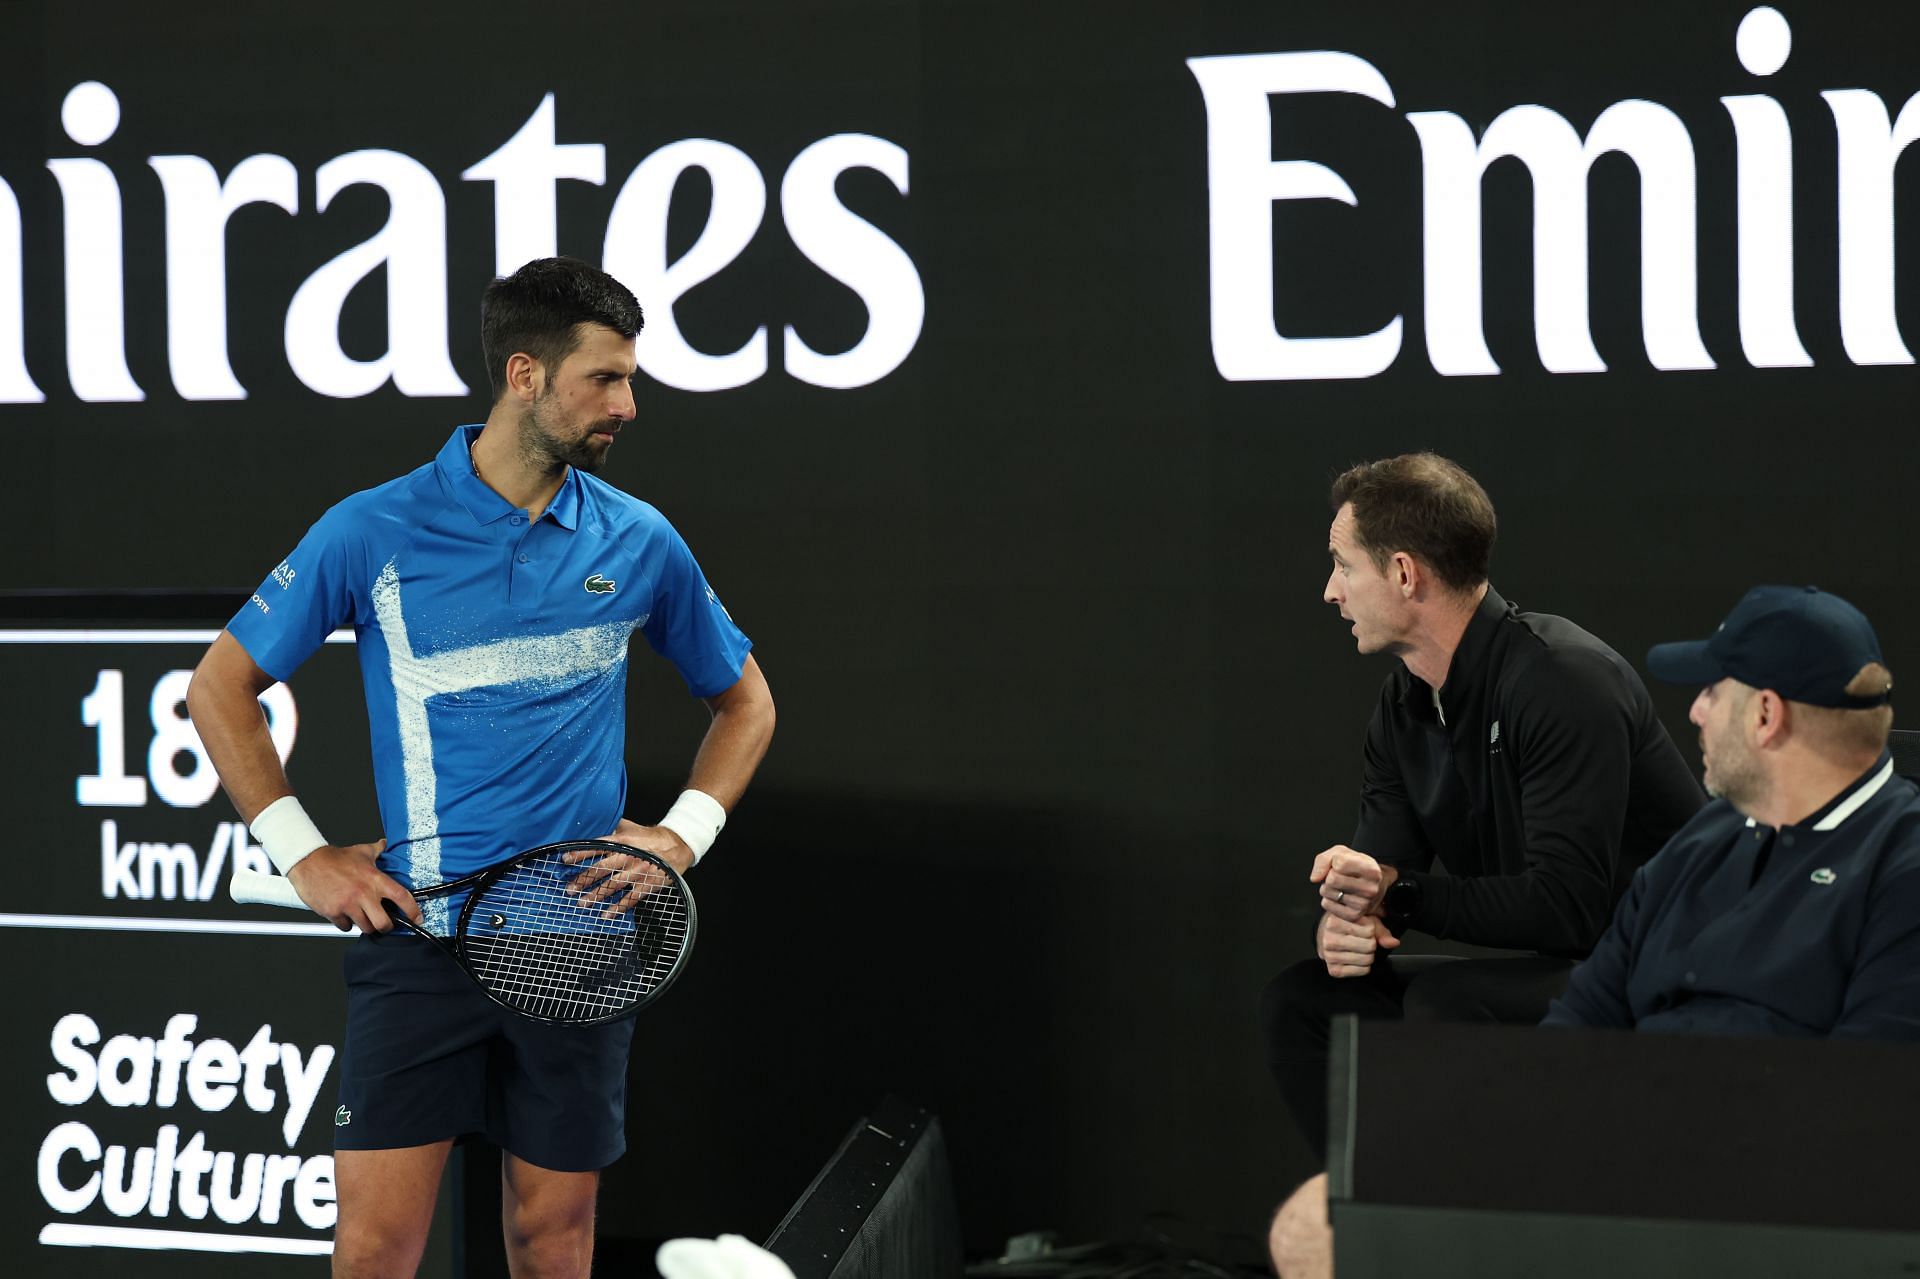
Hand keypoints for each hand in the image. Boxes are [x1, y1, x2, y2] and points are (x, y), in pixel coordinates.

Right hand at [286, 839, 416, 933]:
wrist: (308, 862)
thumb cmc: (335, 858)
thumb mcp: (362, 851)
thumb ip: (377, 850)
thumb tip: (386, 844)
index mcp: (375, 879)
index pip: (401, 897)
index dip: (412, 910)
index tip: (417, 918)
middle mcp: (364, 893)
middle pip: (384, 923)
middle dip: (385, 927)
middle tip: (383, 923)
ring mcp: (348, 904)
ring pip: (365, 927)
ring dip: (365, 924)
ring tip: (361, 915)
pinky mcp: (333, 912)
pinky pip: (345, 927)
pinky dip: (346, 924)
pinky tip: (345, 914)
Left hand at [562, 819, 690, 917]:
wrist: (679, 846)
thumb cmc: (652, 837)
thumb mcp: (632, 828)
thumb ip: (614, 828)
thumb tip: (596, 822)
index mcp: (623, 842)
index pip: (596, 847)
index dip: (580, 853)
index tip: (565, 859)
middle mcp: (628, 856)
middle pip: (601, 869)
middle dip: (583, 879)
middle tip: (569, 889)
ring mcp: (637, 872)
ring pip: (612, 885)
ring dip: (596, 895)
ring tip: (582, 903)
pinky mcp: (647, 884)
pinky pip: (630, 898)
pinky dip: (618, 908)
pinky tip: (606, 915)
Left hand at [1310, 845, 1398, 922]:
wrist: (1368, 885)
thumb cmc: (1353, 866)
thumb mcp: (1341, 853)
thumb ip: (1324, 860)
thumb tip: (1315, 878)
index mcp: (1372, 871)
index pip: (1339, 863)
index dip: (1335, 861)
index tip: (1343, 864)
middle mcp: (1371, 889)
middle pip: (1332, 879)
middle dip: (1329, 875)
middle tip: (1340, 876)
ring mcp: (1363, 905)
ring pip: (1327, 892)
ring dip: (1328, 887)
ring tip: (1340, 886)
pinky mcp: (1353, 916)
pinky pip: (1326, 904)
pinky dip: (1328, 899)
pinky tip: (1339, 896)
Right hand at [1317, 912, 1400, 978]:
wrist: (1325, 935)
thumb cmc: (1347, 925)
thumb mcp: (1362, 920)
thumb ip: (1380, 930)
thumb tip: (1394, 943)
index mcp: (1335, 922)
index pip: (1369, 931)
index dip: (1371, 930)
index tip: (1362, 928)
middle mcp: (1329, 939)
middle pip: (1369, 946)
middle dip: (1370, 944)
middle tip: (1362, 940)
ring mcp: (1330, 956)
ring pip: (1366, 960)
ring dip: (1368, 955)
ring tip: (1359, 949)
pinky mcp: (1333, 970)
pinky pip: (1362, 971)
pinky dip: (1364, 967)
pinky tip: (1356, 959)